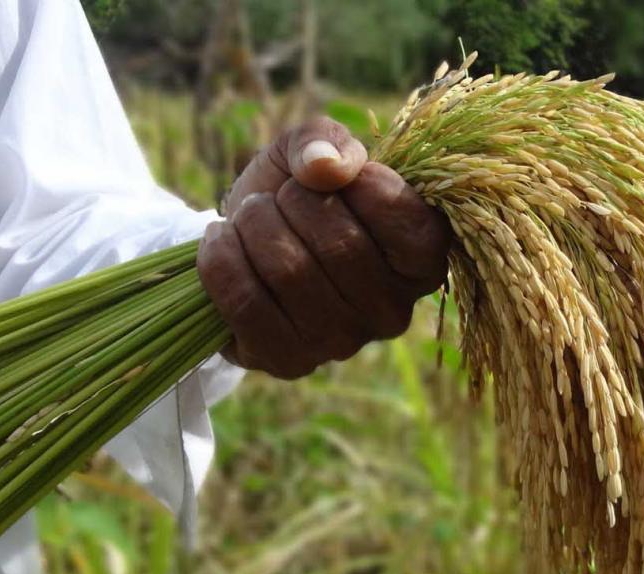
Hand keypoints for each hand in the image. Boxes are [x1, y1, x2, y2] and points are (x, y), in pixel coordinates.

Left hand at [197, 118, 452, 378]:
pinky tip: (221, 241)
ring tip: (249, 216)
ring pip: (289, 271)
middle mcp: (394, 312)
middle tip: (279, 197)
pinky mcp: (290, 362)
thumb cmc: (294, 193)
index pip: (407, 220)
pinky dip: (221, 259)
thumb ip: (326, 141)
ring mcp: (343, 343)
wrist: (241, 239)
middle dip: (294, 202)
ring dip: (253, 225)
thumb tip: (325, 167)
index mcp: (421, 261)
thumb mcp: (314, 150)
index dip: (362, 184)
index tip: (332, 175)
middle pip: (341, 246)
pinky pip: (246, 303)